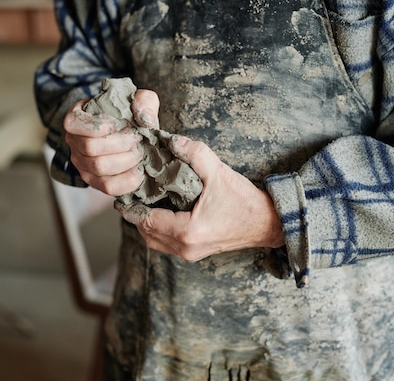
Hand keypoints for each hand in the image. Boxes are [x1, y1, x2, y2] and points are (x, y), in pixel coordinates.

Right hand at [63, 89, 159, 194]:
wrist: (130, 134)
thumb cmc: (128, 115)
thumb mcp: (137, 100)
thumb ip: (143, 101)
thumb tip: (144, 117)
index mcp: (76, 119)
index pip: (73, 124)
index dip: (95, 126)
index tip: (115, 124)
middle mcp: (74, 143)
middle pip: (90, 148)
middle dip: (120, 144)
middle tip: (136, 139)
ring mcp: (82, 164)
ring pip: (99, 167)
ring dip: (126, 160)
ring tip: (138, 152)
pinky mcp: (95, 181)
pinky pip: (108, 186)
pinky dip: (127, 180)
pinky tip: (139, 171)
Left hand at [115, 136, 285, 260]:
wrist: (269, 224)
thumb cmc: (245, 201)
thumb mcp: (219, 173)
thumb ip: (195, 154)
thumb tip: (171, 140)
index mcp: (187, 231)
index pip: (146, 220)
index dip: (132, 206)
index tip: (125, 192)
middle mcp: (185, 247)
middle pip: (146, 233)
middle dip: (136, 215)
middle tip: (131, 194)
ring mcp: (191, 254)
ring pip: (154, 242)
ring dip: (146, 224)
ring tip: (143, 202)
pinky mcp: (196, 254)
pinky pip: (166, 245)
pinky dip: (158, 231)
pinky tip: (160, 212)